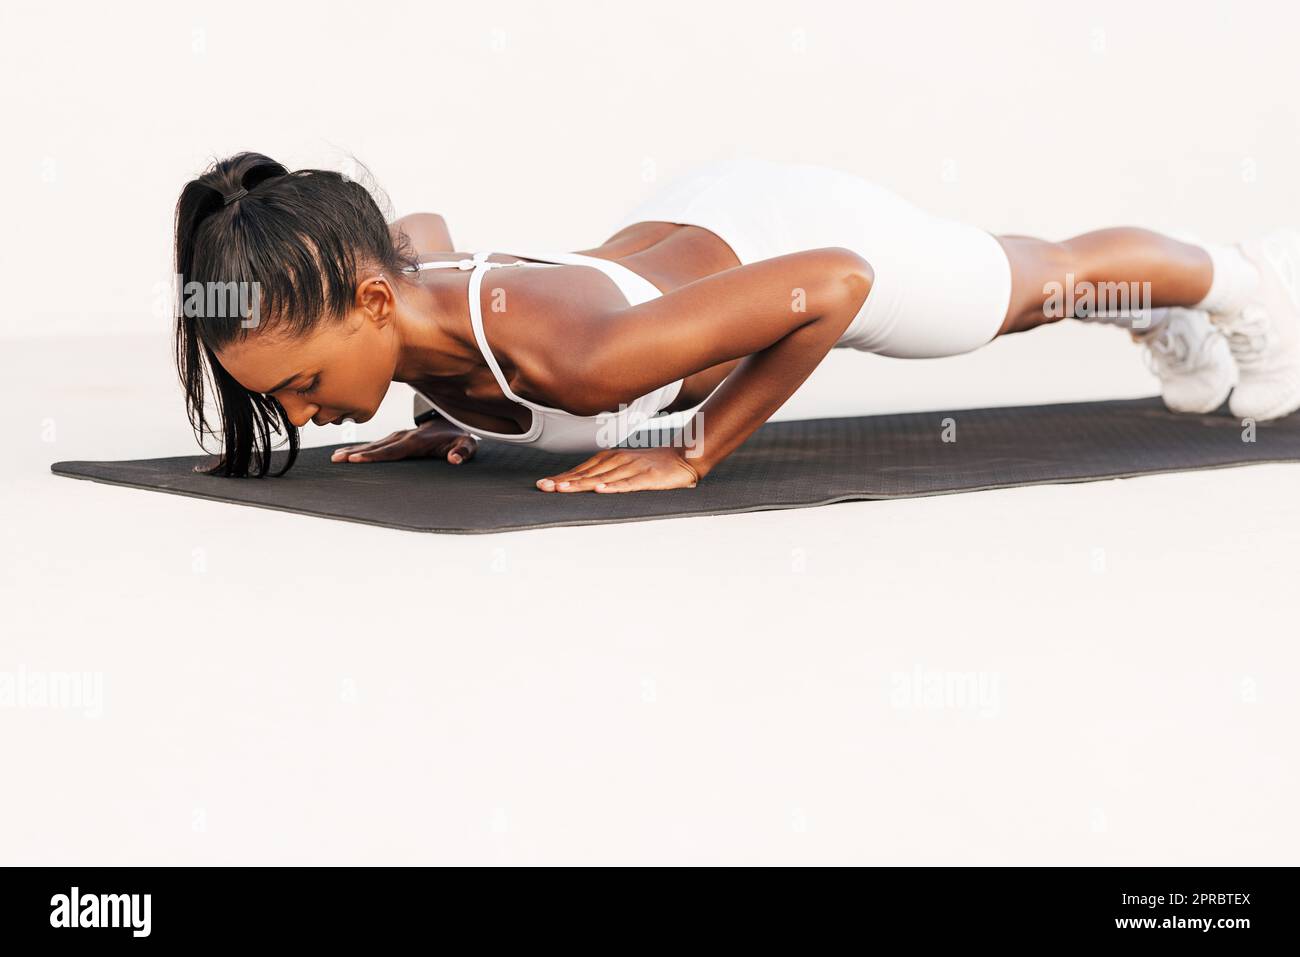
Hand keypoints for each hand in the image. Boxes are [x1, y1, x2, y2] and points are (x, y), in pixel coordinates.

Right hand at [330, 421, 476, 464]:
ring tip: (335, 457)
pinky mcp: (395, 438)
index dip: (375, 455)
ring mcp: (398, 436)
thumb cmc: (460, 437)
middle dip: (357, 453)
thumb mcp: (468, 444)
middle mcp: (404, 436)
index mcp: (417, 441)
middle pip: (378, 446)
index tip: (357, 459)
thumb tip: (454, 459)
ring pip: (374, 444)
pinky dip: (360, 448)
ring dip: (354, 450)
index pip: (393, 450)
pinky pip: (376, 444)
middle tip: (337, 459)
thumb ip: (463, 452)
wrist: (454, 422)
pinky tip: (346, 453)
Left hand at [536, 447, 701, 492]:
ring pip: (602, 478)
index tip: (542, 485)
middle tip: (543, 487)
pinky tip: (600, 490)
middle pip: (586, 474)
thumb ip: (604, 473)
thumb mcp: (624, 465)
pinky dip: (614, 487)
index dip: (562, 478)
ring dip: (581, 484)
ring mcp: (632, 469)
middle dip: (564, 481)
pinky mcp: (648, 478)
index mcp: (610, 459)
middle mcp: (617, 462)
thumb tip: (581, 483)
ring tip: (562, 489)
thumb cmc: (652, 464)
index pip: (581, 470)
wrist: (684, 457)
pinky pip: (629, 484)